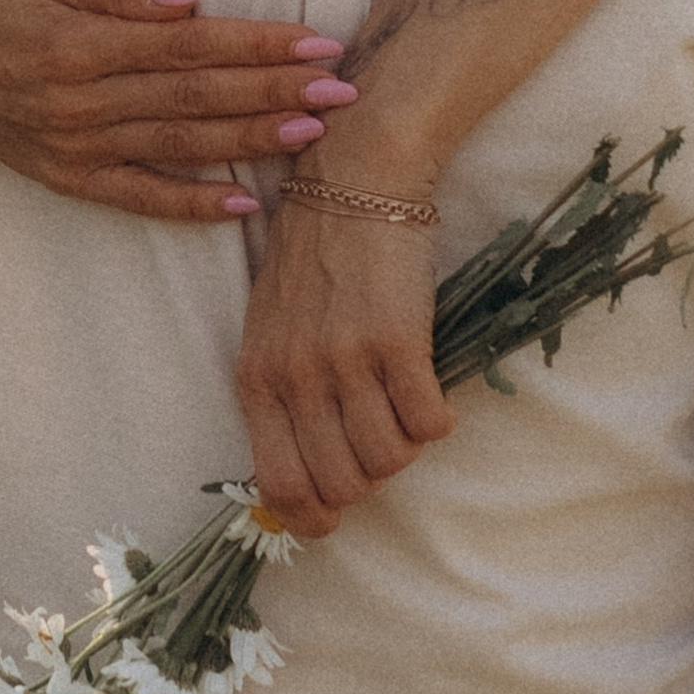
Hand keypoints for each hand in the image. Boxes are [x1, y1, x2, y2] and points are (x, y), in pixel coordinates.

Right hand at [0, 0, 355, 226]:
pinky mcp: (71, 178)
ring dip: (252, 140)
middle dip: (276, 91)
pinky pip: (140, 198)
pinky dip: (193, 204)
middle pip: (198, 97)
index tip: (317, 42)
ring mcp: (78, 148)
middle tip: (343, 88)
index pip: (189, 47)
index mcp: (80, 45)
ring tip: (315, 133)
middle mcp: (82, 103)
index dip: (258, 44)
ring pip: (181, 146)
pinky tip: (246, 204)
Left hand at [236, 185, 454, 537]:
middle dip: (369, 480)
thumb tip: (309, 471)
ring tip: (406, 408)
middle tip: (381, 443)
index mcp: (256, 378)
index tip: (337, 516)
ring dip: (405, 447)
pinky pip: (427, 423)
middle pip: (340, 484)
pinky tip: (431, 392)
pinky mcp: (398, 340)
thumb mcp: (273, 327)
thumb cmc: (317, 253)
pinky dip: (437, 420)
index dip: (314, 517)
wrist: (355, 175)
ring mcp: (345, 359)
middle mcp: (295, 376)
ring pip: (388, 459)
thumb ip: (282, 392)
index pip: (279, 486)